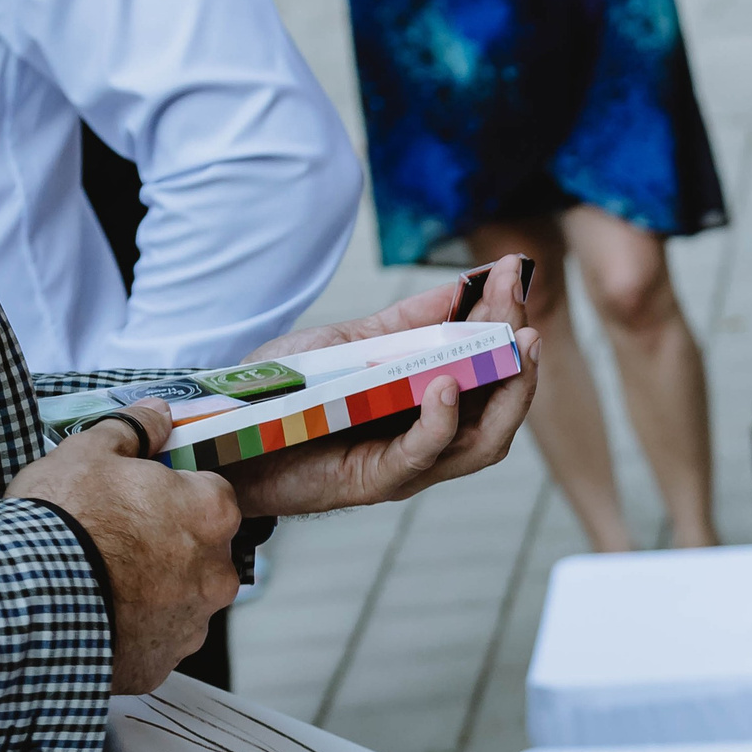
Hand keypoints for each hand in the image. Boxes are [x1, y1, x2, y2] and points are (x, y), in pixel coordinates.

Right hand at [5, 401, 239, 693]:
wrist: (26, 599)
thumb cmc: (62, 519)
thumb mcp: (87, 455)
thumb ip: (131, 430)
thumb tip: (157, 411)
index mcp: (211, 513)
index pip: (208, 495)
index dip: (169, 495)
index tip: (134, 500)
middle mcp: (218, 572)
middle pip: (198, 551)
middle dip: (164, 545)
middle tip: (110, 541)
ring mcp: (194, 622)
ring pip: (179, 599)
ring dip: (150, 591)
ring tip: (95, 582)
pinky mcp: (165, 662)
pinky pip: (153, 640)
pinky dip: (132, 631)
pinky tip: (93, 618)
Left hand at [223, 253, 541, 518]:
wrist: (223, 442)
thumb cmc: (284, 397)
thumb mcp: (348, 344)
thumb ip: (404, 325)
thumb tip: (460, 288)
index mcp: (428, 402)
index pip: (486, 364)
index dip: (504, 320)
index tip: (515, 271)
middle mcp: (429, 437)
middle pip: (499, 406)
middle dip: (520, 360)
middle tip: (527, 317)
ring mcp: (408, 464)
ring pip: (482, 440)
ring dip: (506, 396)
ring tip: (515, 348)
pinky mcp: (377, 480)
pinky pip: (422, 454)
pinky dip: (441, 421)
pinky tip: (448, 384)